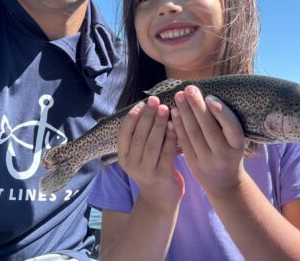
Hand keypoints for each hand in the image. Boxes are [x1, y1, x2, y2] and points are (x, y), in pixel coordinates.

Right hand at [118, 96, 184, 210]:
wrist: (159, 200)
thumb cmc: (151, 169)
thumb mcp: (138, 155)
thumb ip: (140, 136)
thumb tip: (147, 107)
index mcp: (124, 157)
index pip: (124, 133)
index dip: (132, 117)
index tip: (142, 103)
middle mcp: (132, 165)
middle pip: (139, 136)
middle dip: (147, 116)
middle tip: (155, 100)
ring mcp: (146, 172)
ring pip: (152, 143)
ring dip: (159, 124)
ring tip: (165, 108)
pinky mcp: (162, 176)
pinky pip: (166, 152)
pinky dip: (170, 137)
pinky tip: (175, 125)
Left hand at [171, 86, 246, 197]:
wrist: (224, 184)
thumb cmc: (230, 152)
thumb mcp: (235, 140)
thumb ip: (226, 123)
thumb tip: (207, 95)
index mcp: (237, 146)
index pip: (232, 127)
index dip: (221, 112)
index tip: (209, 96)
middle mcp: (223, 155)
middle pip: (209, 128)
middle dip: (197, 107)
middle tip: (188, 88)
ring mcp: (207, 161)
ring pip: (194, 134)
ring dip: (184, 113)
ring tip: (179, 96)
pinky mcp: (193, 164)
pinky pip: (184, 142)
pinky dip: (178, 125)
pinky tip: (174, 112)